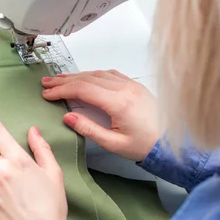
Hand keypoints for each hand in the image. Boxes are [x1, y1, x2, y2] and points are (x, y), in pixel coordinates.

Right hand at [41, 70, 159, 161]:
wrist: (172, 142)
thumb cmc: (144, 145)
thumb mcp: (114, 144)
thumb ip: (89, 129)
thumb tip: (68, 116)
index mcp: (119, 102)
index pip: (83, 89)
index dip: (62, 90)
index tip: (47, 94)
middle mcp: (125, 88)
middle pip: (88, 78)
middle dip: (64, 80)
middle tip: (46, 82)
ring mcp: (131, 84)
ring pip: (98, 74)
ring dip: (77, 75)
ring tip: (60, 79)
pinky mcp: (135, 85)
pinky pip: (110, 74)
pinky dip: (93, 74)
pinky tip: (84, 77)